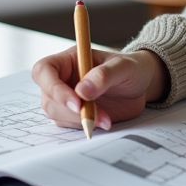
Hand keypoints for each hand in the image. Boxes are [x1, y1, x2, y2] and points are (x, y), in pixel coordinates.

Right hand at [31, 48, 168, 131]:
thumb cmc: (131, 68)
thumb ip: (104, 75)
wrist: (142, 85)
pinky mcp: (75, 114)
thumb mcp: (123, 67)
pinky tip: (104, 122)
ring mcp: (67, 97)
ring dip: (79, 120)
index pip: (44, 70)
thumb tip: (82, 90)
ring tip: (105, 119)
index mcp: (69, 60)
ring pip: (56, 114)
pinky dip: (85, 126)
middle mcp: (63, 78)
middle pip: (48, 97)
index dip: (53, 87)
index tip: (76, 102)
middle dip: (70, 110)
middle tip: (94, 116)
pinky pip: (69, 124)